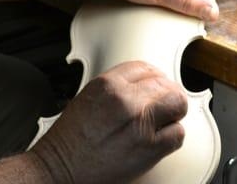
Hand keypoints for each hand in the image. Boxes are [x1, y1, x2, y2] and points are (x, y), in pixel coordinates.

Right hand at [30, 62, 187, 183]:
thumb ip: (117, 86)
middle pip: (166, 85)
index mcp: (108, 84)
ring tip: (163, 121)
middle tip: (162, 106)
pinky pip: (178, 134)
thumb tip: (144, 83)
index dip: (154, 77)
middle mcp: (125, 100)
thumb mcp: (89, 97)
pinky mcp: (149, 148)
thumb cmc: (70, 139)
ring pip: (178, 104)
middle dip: (166, 95)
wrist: (59, 169)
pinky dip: (173, 136)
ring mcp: (139, 123)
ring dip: (174, 113)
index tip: (156, 86)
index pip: (146, 68)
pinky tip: (160, 139)